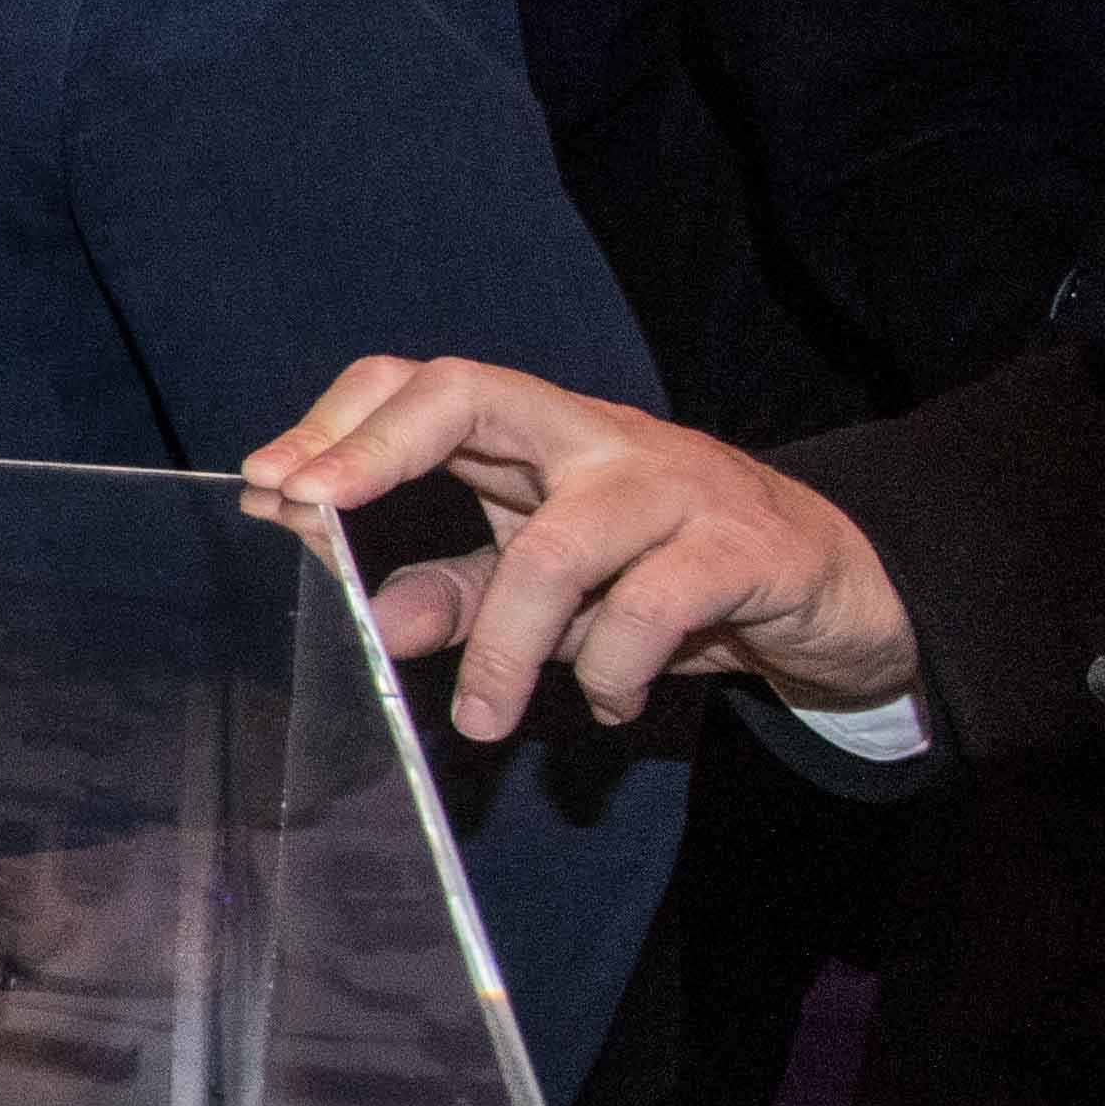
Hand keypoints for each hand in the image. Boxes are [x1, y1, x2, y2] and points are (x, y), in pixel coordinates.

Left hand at [242, 353, 914, 742]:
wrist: (834, 588)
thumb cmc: (668, 576)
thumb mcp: (552, 589)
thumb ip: (462, 597)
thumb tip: (376, 621)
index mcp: (541, 435)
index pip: (426, 385)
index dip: (342, 423)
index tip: (270, 485)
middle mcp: (596, 437)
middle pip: (471, 394)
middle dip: (375, 452)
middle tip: (312, 517)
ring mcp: (672, 483)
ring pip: (556, 546)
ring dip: (504, 649)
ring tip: (482, 720)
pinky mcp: (742, 547)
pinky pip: (650, 610)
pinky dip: (612, 674)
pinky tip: (610, 706)